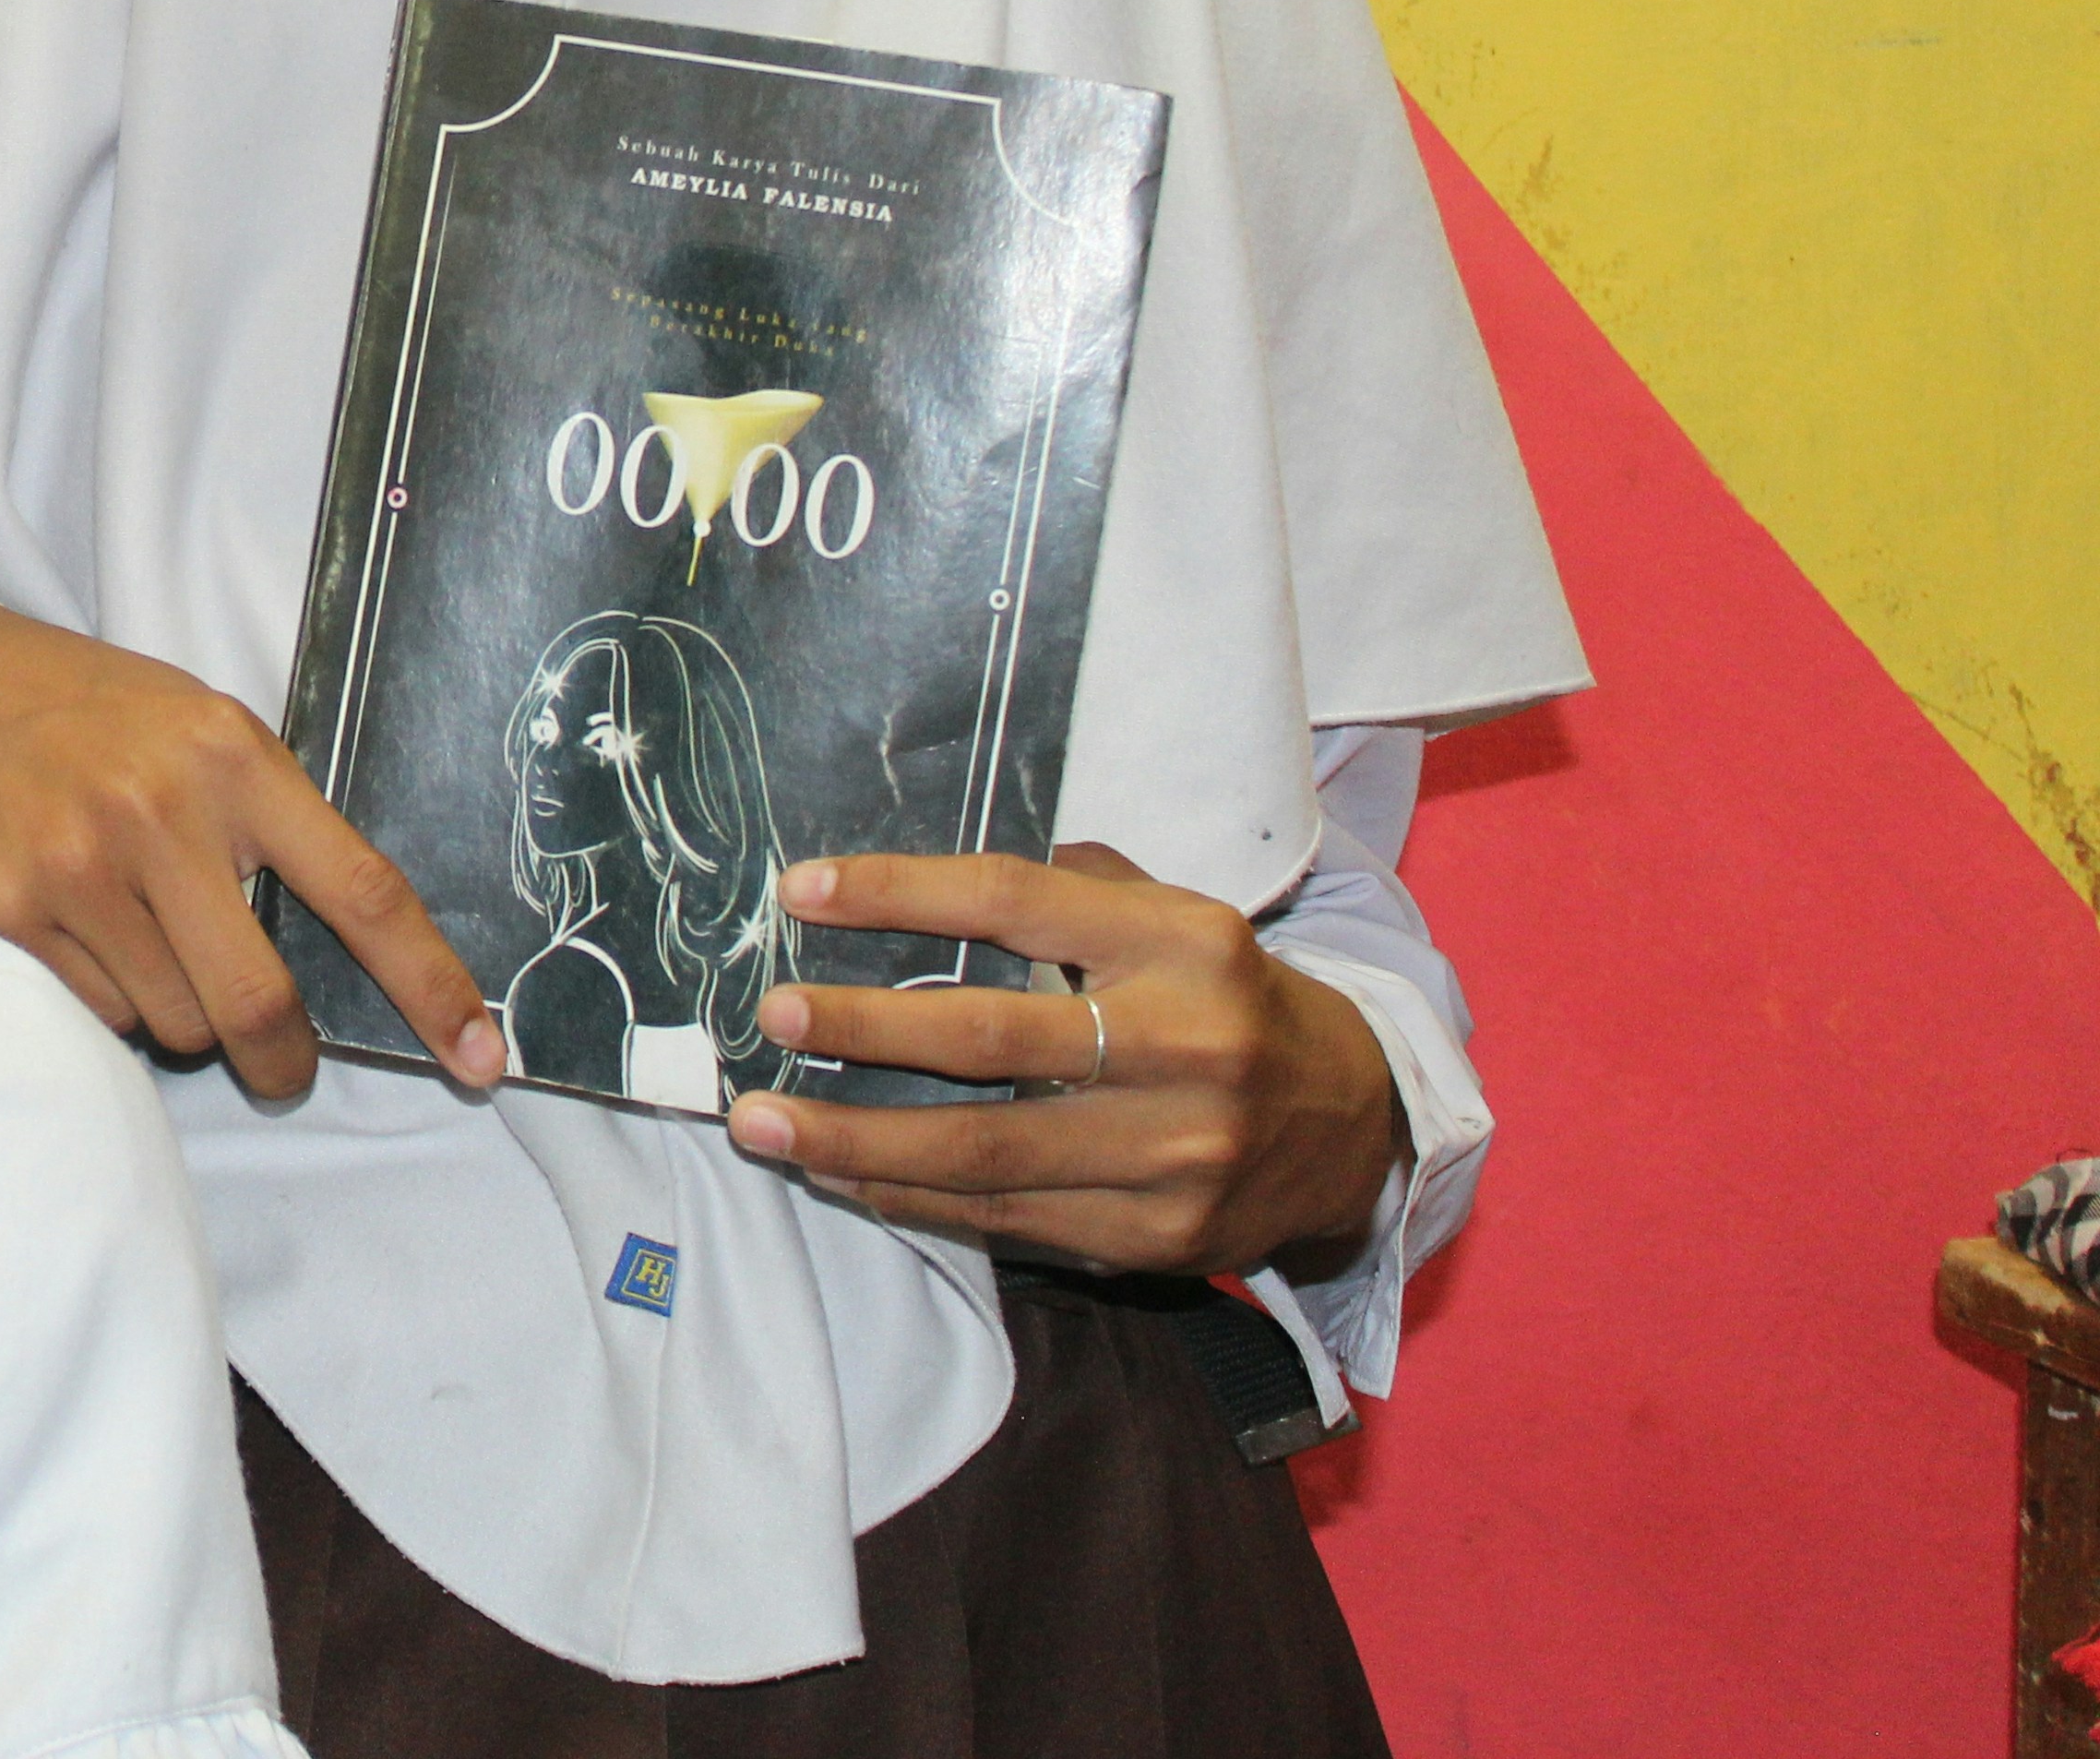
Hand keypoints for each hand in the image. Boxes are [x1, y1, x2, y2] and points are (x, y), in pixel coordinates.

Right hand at [0, 601, 504, 1099]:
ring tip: (152, 943)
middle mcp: (159, 814)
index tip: (484, 1055)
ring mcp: (78, 866)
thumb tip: (342, 959)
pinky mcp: (10, 908)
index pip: (364, 893)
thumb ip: (272, 825)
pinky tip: (92, 931)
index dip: (432, 986)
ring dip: (186, 1017)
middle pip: (260, 1002)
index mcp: (234, 760)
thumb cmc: (102, 712)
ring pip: (177, 1023)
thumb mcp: (209, 734)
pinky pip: (103, 1013)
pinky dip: (118, 1000)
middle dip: (284, 1061)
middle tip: (283, 1065)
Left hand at [722, 842, 1403, 1278]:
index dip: (902, 893)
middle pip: (989, 1037)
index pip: (1016, 901)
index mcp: (1181, 944)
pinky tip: (845, 1176)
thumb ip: (1072, 891)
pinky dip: (914, 1199)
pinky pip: (1009, 1218)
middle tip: (774, 1016)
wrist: (1355, 1127)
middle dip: (864, 1029)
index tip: (804, 890)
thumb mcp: (1176, 919)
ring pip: (985, 1151)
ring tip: (765, 1124)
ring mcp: (1173, 1153)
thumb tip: (924, 883)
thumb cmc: (1225, 1000)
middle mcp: (1182, 1047)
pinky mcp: (1159, 1237)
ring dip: (858, 1140)